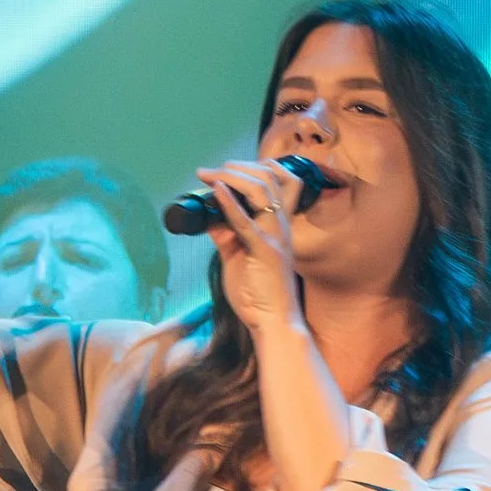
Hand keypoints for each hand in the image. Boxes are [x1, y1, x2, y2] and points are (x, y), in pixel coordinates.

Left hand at [194, 159, 306, 342]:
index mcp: (279, 225)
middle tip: (212, 170)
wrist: (274, 323)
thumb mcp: (238, 259)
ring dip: (232, 176)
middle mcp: (282, 225)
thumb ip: (227, 237)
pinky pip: (246, 221)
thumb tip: (209, 219)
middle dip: (239, 167)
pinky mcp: (264, 250)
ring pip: (261, 190)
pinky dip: (229, 202)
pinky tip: (216, 190)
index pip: (281, 181)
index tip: (228, 169)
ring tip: (210, 175)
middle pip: (270, 178)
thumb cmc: (259, 294)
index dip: (257, 167)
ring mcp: (275, 236)